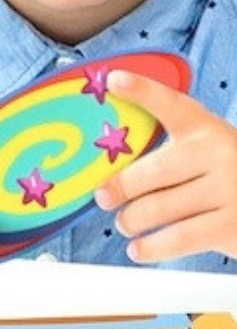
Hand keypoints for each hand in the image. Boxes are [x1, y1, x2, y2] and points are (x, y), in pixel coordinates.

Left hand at [95, 69, 236, 262]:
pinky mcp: (230, 226)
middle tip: (105, 197)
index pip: (171, 104)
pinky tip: (138, 248)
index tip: (114, 79)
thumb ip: (167, 153)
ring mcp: (228, 190)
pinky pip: (176, 239)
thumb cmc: (223, 178)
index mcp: (206, 129)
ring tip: (126, 223)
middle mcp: (219, 154)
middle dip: (120, 187)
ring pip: (158, 209)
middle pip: (152, 172)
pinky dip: (150, 247)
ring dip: (131, 220)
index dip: (142, 90)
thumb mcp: (204, 152)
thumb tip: (108, 178)